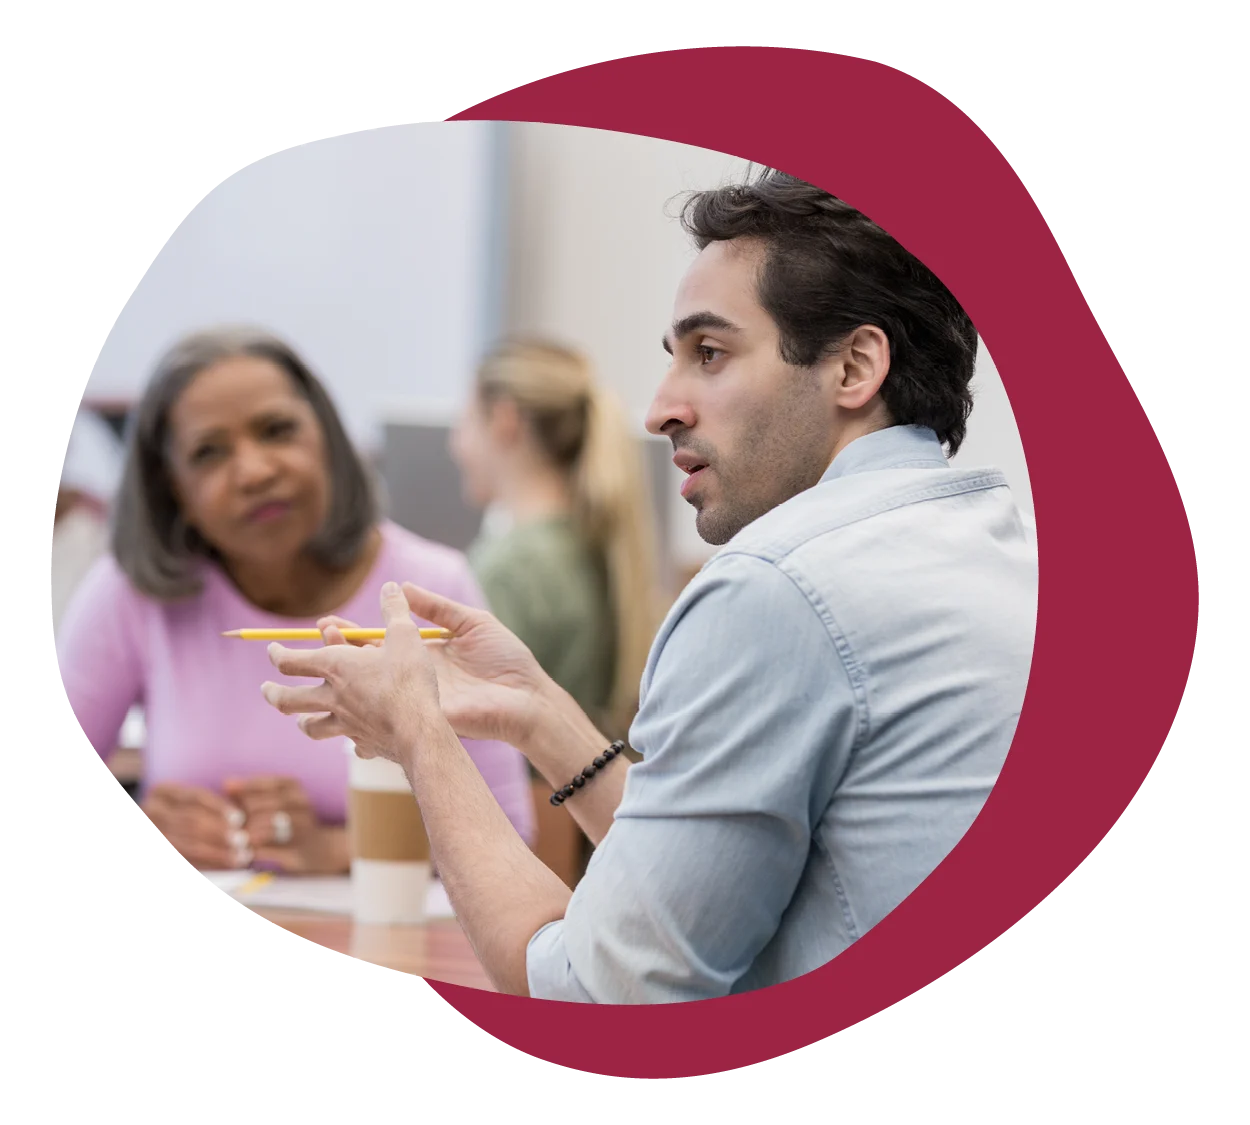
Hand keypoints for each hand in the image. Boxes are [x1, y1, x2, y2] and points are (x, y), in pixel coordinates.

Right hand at [140, 783, 250, 870]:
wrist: (158, 838)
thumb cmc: (187, 820)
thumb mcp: (195, 807)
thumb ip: (213, 808)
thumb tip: (241, 818)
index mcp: (161, 791)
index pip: (193, 798)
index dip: (219, 808)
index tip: (240, 819)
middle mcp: (149, 812)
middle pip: (190, 822)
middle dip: (220, 832)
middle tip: (243, 840)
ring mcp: (147, 836)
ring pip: (187, 845)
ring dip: (217, 852)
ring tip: (240, 857)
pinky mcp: (153, 859)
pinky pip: (183, 863)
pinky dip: (207, 866)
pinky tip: (224, 868)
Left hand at [222, 776, 345, 874]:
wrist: (320, 849)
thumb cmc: (287, 822)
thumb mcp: (273, 801)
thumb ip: (251, 793)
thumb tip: (228, 783)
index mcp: (296, 789)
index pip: (269, 782)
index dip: (246, 786)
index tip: (227, 789)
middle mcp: (303, 805)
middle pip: (267, 805)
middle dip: (245, 813)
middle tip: (228, 822)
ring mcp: (304, 829)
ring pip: (269, 828)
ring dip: (248, 833)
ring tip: (235, 837)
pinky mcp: (299, 852)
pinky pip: (272, 851)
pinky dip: (255, 851)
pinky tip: (245, 852)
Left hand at [261, 582, 444, 766]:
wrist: (418, 729)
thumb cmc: (408, 679)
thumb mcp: (405, 635)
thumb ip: (395, 610)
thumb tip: (391, 586)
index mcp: (336, 667)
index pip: (291, 661)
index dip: (277, 654)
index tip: (271, 650)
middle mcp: (334, 697)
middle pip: (289, 699)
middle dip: (273, 693)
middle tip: (265, 690)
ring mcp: (346, 723)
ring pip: (312, 726)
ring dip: (303, 721)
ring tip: (300, 720)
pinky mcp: (364, 742)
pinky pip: (351, 743)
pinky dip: (352, 740)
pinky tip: (356, 742)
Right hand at [320, 583, 551, 746]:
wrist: (528, 696)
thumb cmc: (506, 659)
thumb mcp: (471, 622)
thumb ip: (437, 607)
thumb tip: (404, 588)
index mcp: (422, 653)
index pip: (378, 641)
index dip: (353, 633)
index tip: (328, 623)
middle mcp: (413, 678)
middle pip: (367, 666)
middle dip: (338, 654)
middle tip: (320, 637)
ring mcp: (417, 700)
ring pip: (372, 692)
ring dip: (345, 682)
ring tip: (324, 666)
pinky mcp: (425, 719)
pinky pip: (389, 721)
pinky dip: (362, 719)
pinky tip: (339, 713)